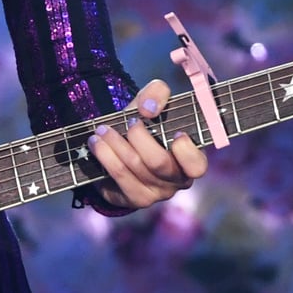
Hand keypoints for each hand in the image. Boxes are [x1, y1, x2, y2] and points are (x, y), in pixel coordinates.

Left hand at [87, 78, 207, 211]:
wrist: (123, 148)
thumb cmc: (148, 125)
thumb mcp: (154, 103)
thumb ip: (157, 94)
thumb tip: (148, 109)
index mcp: (191, 161)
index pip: (196, 166)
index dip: (186, 151)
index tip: (177, 132)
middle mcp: (177, 181)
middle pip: (158, 162)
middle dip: (138, 137)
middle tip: (128, 122)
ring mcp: (156, 194)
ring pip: (134, 168)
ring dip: (115, 144)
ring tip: (102, 130)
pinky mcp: (135, 198)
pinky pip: (119, 177)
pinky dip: (106, 157)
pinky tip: (97, 145)